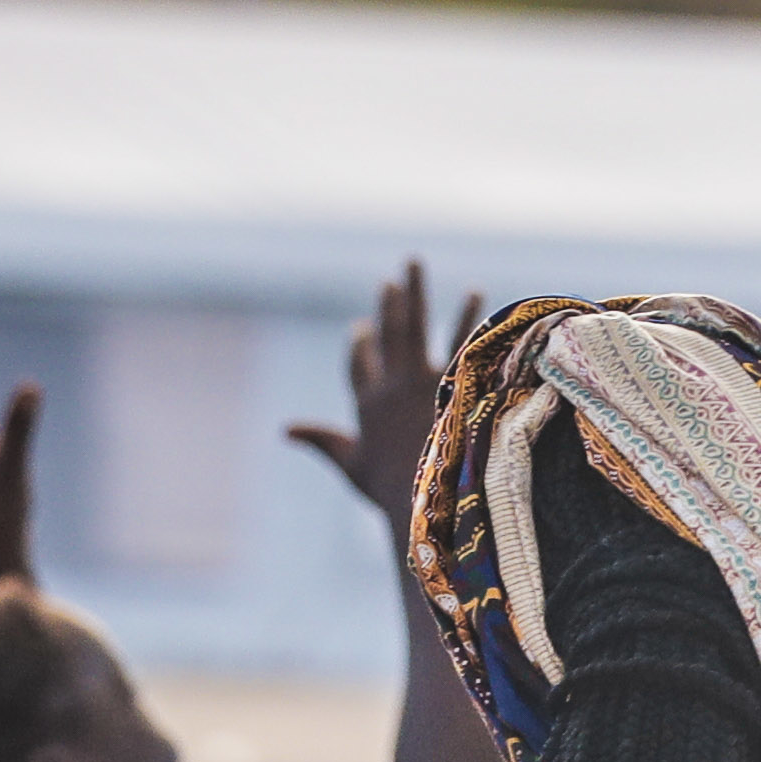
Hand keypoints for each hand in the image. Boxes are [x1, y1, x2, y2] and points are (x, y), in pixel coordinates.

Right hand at [288, 260, 476, 529]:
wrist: (425, 498)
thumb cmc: (389, 491)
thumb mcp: (350, 466)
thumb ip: (321, 442)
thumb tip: (284, 430)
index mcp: (368, 405)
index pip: (358, 367)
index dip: (360, 347)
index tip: (362, 329)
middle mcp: (392, 385)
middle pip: (387, 335)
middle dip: (388, 306)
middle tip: (391, 281)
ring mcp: (422, 380)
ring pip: (415, 325)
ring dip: (414, 292)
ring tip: (413, 263)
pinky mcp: (452, 382)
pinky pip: (464, 341)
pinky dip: (470, 317)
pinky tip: (476, 293)